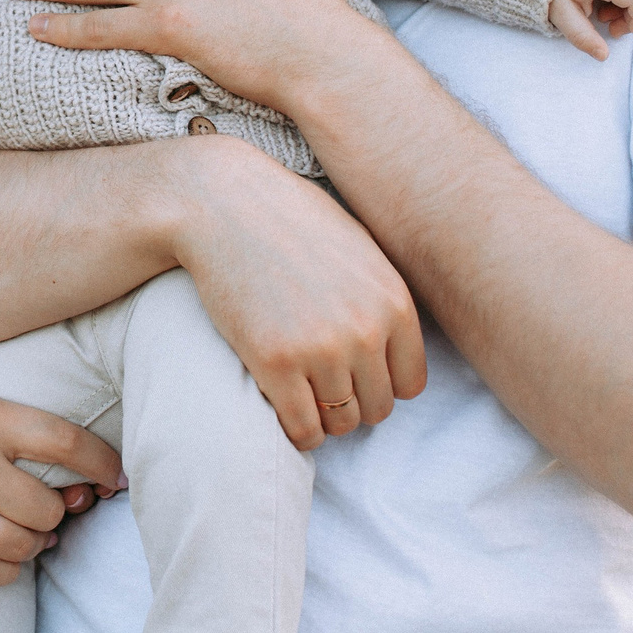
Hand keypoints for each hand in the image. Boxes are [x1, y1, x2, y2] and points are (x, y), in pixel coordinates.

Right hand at [0, 356, 125, 586]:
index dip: (102, 463)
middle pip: (50, 505)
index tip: (115, 474)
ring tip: (34, 532)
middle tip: (63, 504)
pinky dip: (8, 569)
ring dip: (37, 542)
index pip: (66, 443)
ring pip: (23, 544)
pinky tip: (8, 556)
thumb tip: (15, 377)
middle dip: (63, 509)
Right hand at [161, 137, 427, 448]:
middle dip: (351, 402)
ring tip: (300, 393)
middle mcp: (365, 330)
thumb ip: (382, 298)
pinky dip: (296, 430)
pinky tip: (281, 406)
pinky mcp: (274, 362)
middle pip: (377, 408)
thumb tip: (393, 351)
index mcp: (393, 301)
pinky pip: (302, 429)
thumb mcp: (357, 248)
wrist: (221, 203)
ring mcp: (320, 349)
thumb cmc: (286, 219)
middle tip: (320, 383)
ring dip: (323, 418)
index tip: (354, 373)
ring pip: (341, 424)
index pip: (410, 383)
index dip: (381, 383)